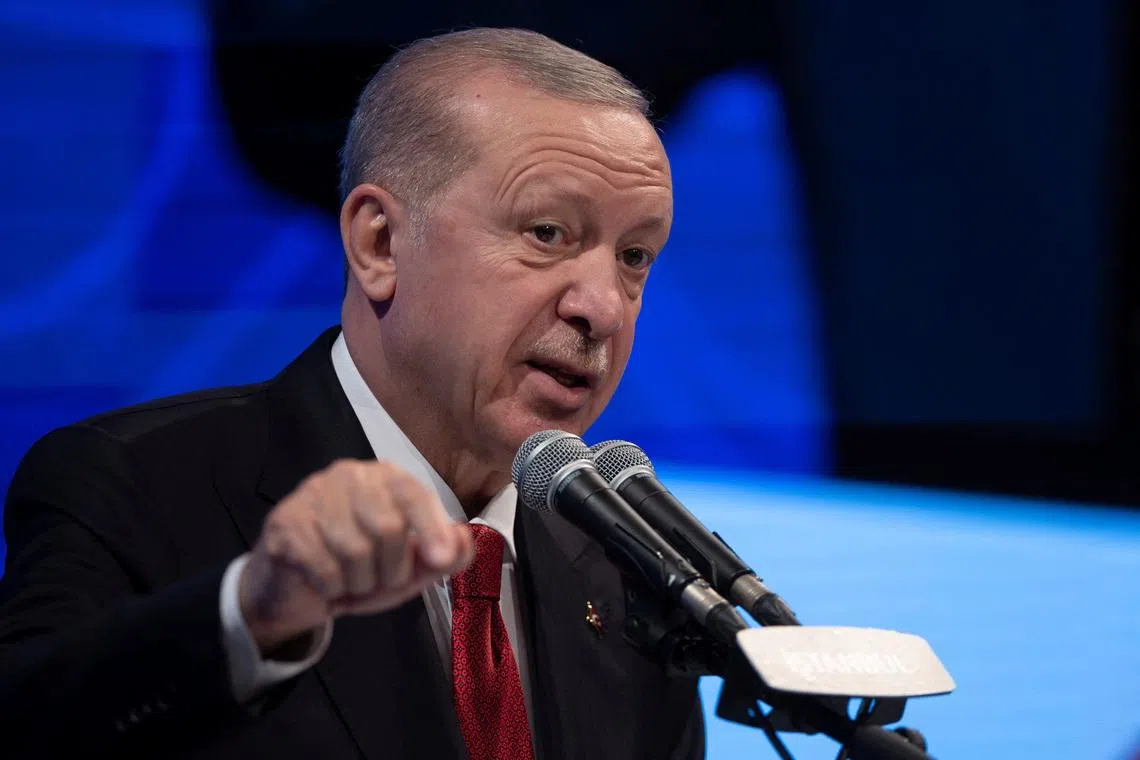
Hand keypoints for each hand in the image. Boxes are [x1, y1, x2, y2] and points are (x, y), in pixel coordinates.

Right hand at [238, 458, 472, 653]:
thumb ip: (441, 556)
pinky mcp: (285, 522)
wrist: (296, 589)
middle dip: (392, 569)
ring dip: (360, 582)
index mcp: (385, 478)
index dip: (431, 528)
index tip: (442, 558)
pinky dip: (333, 588)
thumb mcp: (409, 569)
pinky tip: (326, 582)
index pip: (414, 495)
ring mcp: (313, 495)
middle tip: (381, 579)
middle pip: (388, 527)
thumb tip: (463, 541)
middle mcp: (349, 475)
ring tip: (352, 580)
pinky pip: (324, 567)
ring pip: (355, 551)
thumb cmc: (360, 570)